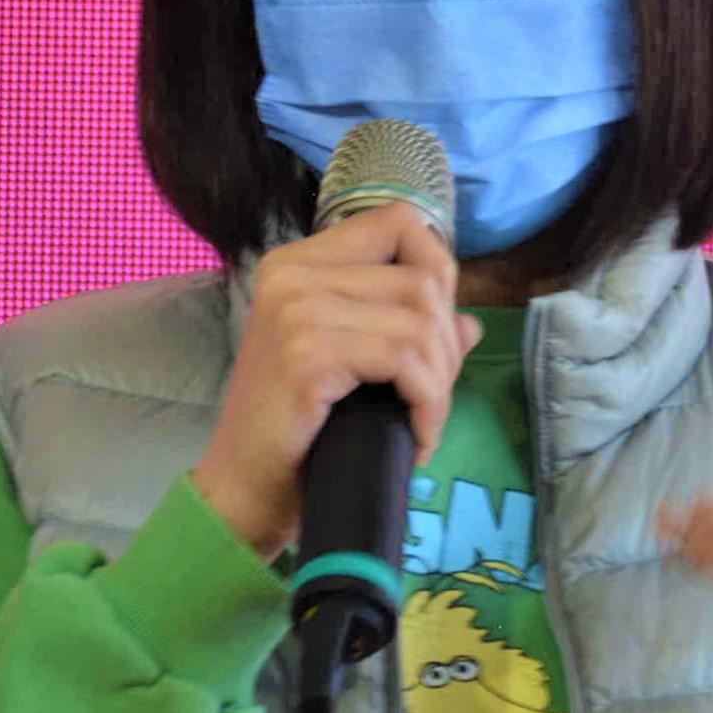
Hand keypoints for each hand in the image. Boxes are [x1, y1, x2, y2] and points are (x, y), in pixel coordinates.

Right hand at [191, 201, 481, 563]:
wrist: (242, 492)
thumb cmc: (296, 434)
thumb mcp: (354, 370)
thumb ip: (406, 335)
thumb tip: (469, 323)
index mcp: (299, 264)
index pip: (398, 221)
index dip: (437, 269)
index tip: (432, 332)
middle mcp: (293, 274)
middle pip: (422, 279)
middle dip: (446, 347)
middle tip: (430, 400)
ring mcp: (297, 309)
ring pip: (421, 321)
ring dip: (440, 383)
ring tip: (422, 423)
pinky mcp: (308, 353)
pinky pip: (405, 360)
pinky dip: (428, 404)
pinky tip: (417, 437)